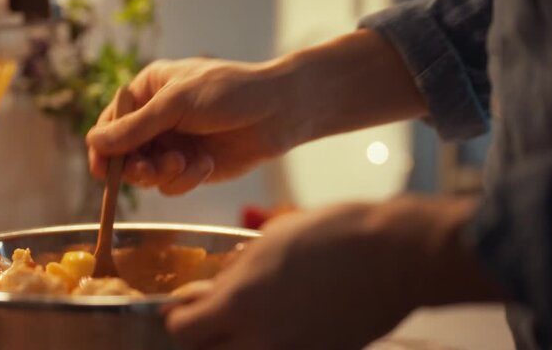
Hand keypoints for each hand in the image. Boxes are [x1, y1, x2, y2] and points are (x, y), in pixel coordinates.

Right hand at [86, 30, 428, 194]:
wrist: (279, 112)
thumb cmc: (230, 93)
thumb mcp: (178, 103)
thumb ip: (136, 127)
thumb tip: (94, 143)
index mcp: (147, 93)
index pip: (110, 124)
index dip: (103, 148)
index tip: (103, 168)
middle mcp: (157, 121)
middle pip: (124, 155)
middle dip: (135, 165)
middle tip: (149, 167)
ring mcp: (174, 145)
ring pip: (147, 175)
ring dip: (162, 172)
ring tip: (184, 161)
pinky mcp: (192, 168)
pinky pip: (172, 185)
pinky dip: (185, 178)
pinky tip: (206, 164)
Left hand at [166, 195, 500, 349]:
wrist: (393, 255)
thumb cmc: (333, 236)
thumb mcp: (269, 242)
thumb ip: (233, 275)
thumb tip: (211, 293)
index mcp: (241, 305)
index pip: (184, 330)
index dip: (180, 315)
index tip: (187, 304)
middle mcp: (261, 341)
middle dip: (202, 335)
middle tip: (212, 313)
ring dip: (234, 344)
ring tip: (249, 318)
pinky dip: (270, 345)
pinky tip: (283, 322)